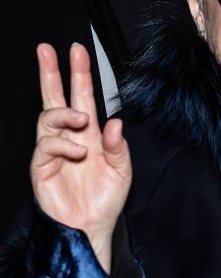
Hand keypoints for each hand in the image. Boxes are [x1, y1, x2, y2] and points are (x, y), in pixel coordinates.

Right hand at [30, 43, 131, 272]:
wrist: (93, 227)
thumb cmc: (107, 199)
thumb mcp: (122, 170)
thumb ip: (118, 146)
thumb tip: (114, 122)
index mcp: (89, 134)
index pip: (82, 97)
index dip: (79, 75)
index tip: (77, 51)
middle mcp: (69, 137)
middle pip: (55, 98)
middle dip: (51, 73)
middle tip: (46, 50)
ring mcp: (53, 150)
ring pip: (48, 117)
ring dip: (65, 112)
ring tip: (81, 119)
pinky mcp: (41, 167)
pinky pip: (46, 145)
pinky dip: (62, 143)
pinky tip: (77, 151)